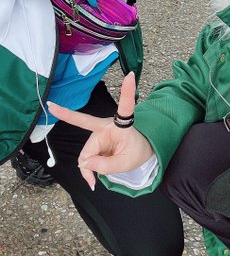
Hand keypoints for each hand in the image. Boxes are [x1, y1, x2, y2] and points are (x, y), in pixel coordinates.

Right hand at [47, 72, 153, 190]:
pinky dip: (87, 169)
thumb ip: (107, 165)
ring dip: (89, 167)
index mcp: (122, 125)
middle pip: (90, 144)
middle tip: (66, 131)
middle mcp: (107, 125)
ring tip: (95, 180)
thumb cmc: (137, 152)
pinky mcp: (95, 140)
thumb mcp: (127, 163)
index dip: (127, 92)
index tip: (131, 75)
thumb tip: (85, 163)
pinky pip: (86, 158)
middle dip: (80, 143)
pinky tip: (90, 179)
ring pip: (86, 153)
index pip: (126, 107)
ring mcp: (99, 133)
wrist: (137, 153)